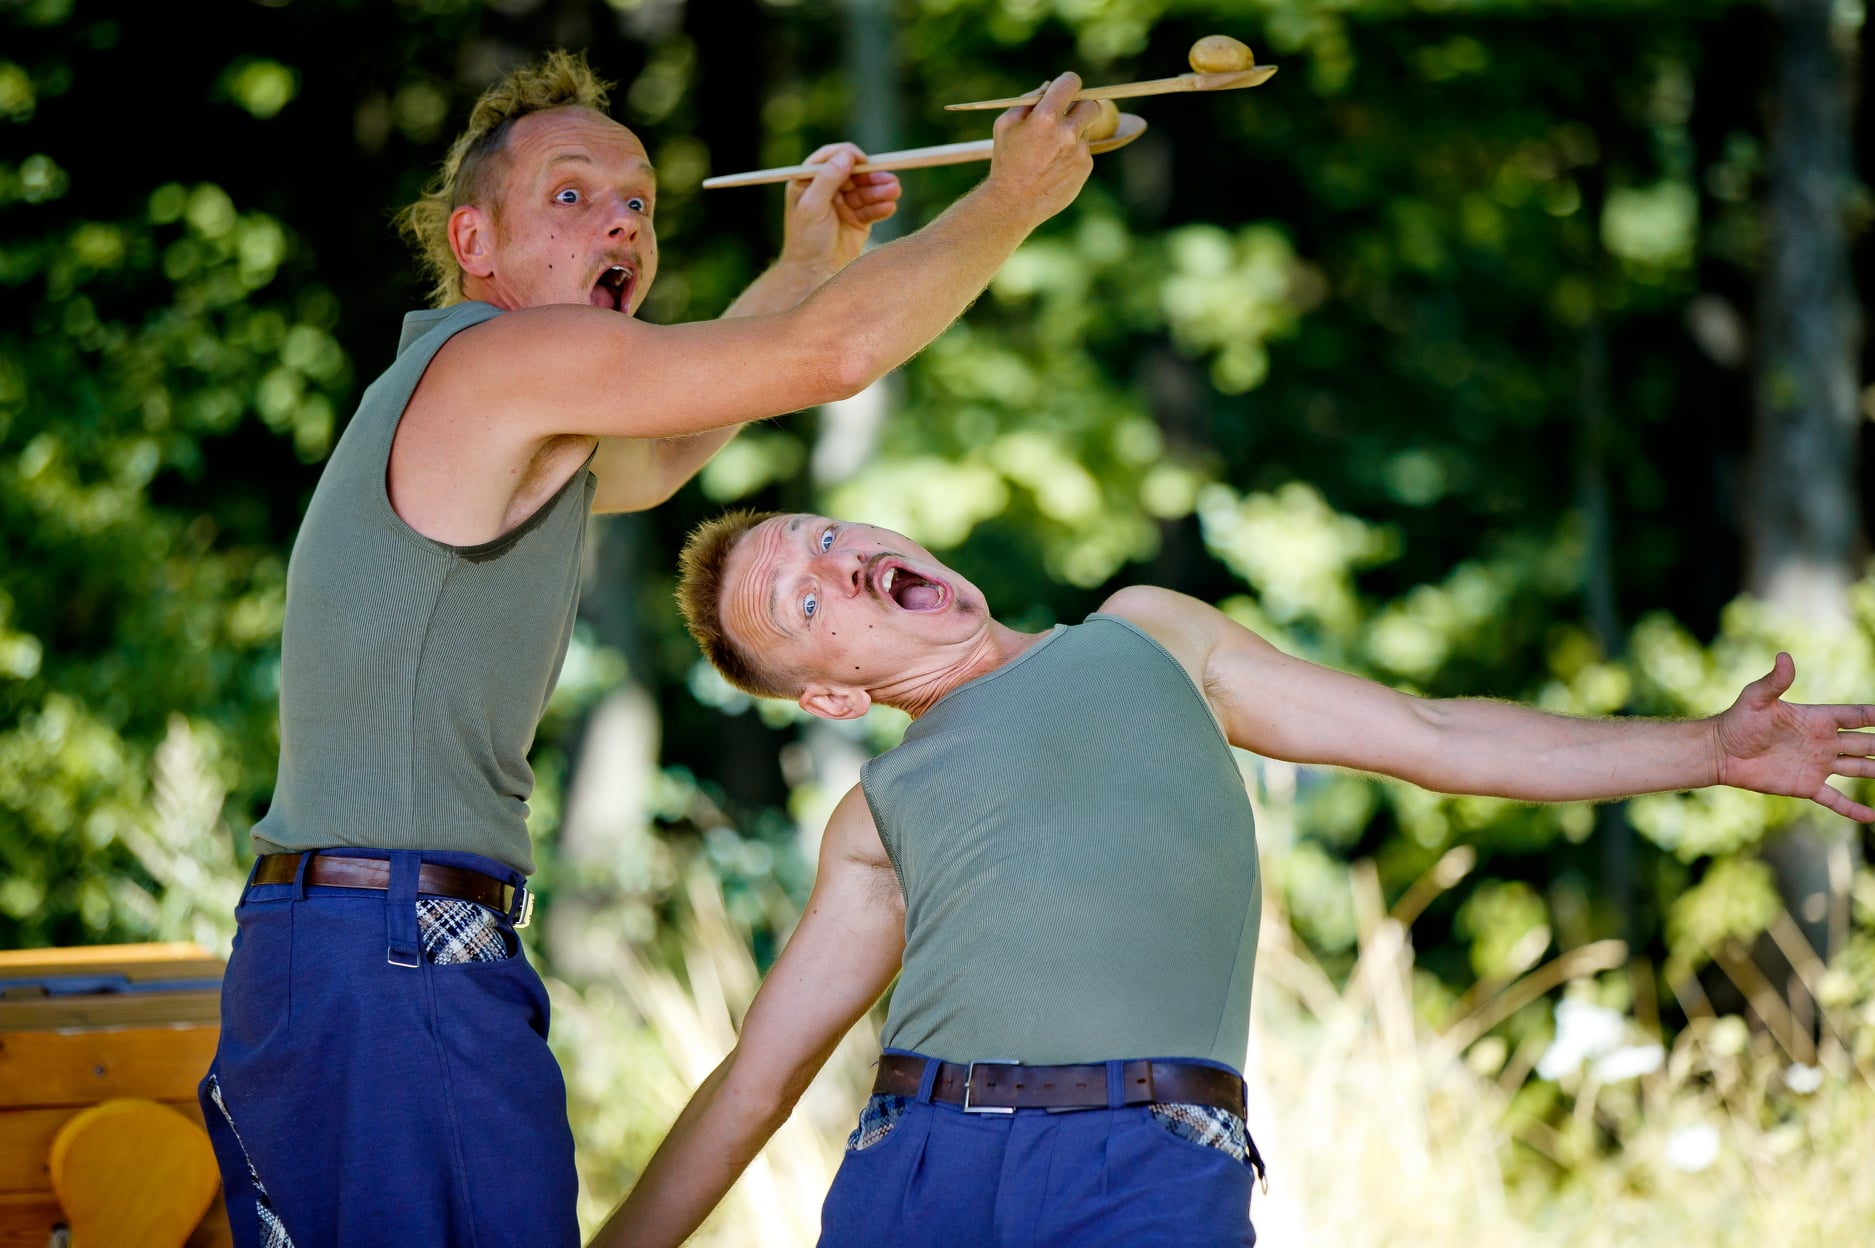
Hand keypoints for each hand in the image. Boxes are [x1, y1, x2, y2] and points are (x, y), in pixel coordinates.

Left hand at [778, 142, 901, 275]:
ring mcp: (844, 204)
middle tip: (889, 179)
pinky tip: (890, 207)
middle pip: (854, 173)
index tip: (862, 160)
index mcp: (809, 181)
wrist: (815, 273)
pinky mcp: (858, 219)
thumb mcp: (812, 207)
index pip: (830, 158)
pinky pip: (872, 208)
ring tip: (895, 192)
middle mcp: (828, 189)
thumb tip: (846, 155)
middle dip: (871, 176)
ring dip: (881, 191)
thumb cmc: (806, 240)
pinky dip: (881, 207)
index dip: (847, 155)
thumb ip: (827, 180)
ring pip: (866, 190)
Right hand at [985, 73, 1100, 225]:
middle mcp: (1068, 132)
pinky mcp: (1085, 167)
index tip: (1066, 89)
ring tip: (1052, 149)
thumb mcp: (1005, 124)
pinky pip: (1084, 151)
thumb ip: (1028, 100)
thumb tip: (1048, 87)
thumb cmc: (1006, 161)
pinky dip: (1073, 153)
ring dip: (1074, 132)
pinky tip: (1055, 165)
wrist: (1013, 203)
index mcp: (1046, 116)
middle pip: (1091, 105)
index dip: (1068, 83)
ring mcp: (1080, 151)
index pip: (1071, 83)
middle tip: (1069, 114)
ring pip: (1086, 129)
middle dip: (1081, 106)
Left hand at [1713, 653, 1874, 819]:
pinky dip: (1854, 808)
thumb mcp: (1757, 698)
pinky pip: (1836, 799)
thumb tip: (1784, 657)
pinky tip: (1872, 816)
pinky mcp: (1806, 786)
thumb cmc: (1738, 721)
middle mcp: (1824, 742)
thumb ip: (1775, 681)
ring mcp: (1818, 765)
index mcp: (1818, 719)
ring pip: (1860, 769)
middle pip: (1867, 744)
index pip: (1858, 716)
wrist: (1720, 752)